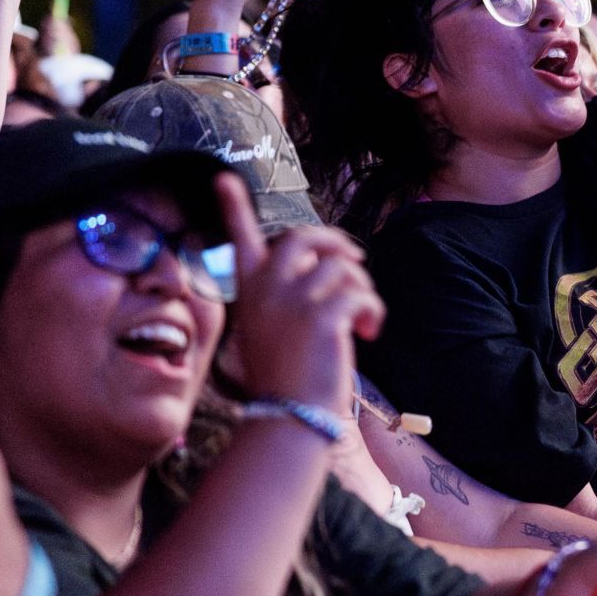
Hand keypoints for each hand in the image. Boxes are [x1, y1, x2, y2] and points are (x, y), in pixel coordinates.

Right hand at [219, 174, 383, 410]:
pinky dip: (373, 312)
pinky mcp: (322, 316)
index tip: (223, 178)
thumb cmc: (289, 378)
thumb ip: (292, 296)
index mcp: (251, 292)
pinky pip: (360, 293)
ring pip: (343, 268)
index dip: (234, 208)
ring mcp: (292, 301)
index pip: (240, 240)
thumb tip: (331, 266)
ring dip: (362, 291)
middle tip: (354, 262)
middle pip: (304, 236)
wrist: (291, 417)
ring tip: (361, 322)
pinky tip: (368, 334)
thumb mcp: (277, 330)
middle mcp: (266, 290)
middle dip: (337, 243)